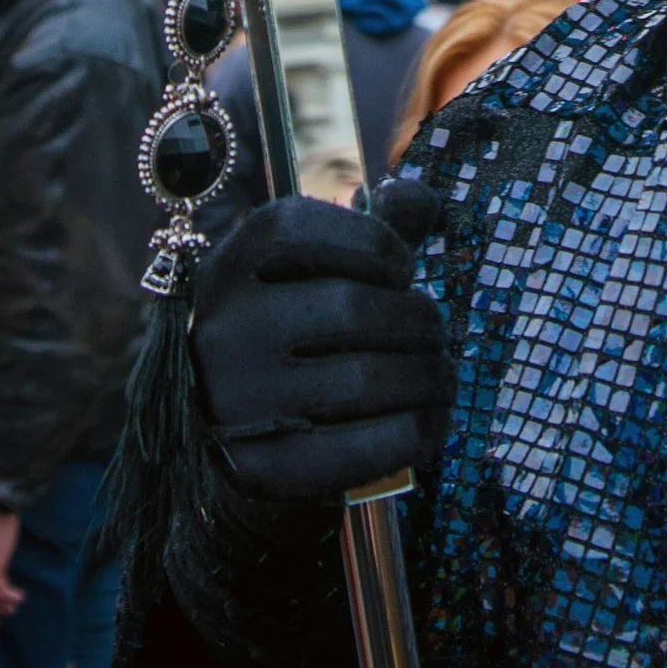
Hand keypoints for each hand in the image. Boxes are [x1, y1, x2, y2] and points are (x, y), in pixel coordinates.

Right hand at [193, 180, 455, 503]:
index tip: (402, 271)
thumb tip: (422, 197)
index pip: (308, 230)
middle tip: (436, 331)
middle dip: (418, 318)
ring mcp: (237, 403)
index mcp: (230, 266)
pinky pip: (365, 446)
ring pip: (365, 380)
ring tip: (442, 375)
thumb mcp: (312, 272)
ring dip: (428, 376)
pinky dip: (417, 430)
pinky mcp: (262, 470)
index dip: (378, 245)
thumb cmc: (292, 337)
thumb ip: (371, 231)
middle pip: (349, 308)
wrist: (229, 443)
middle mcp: (224, 330)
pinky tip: (432, 420)